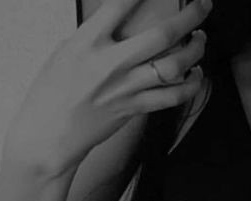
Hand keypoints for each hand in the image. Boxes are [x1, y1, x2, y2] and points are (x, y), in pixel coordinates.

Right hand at [3, 0, 211, 176]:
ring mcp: (125, 88)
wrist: (48, 137)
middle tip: (202, 4)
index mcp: (88, 42)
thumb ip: (92, 36)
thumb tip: (114, 26)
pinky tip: (195, 76)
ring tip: (200, 40)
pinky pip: (171, 97)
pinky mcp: (133, 109)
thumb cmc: (51, 96)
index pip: (122, 2)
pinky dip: (189, 86)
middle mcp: (111, 63)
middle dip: (190, 15)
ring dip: (195, 50)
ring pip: (174, 66)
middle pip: (162, 34)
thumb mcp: (65, 53)